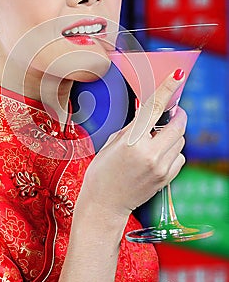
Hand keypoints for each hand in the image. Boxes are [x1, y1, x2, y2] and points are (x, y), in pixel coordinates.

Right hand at [78, 70, 186, 218]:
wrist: (104, 204)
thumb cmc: (102, 173)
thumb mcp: (112, 143)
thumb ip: (133, 126)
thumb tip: (146, 111)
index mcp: (132, 142)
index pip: (154, 108)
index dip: (168, 89)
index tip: (178, 76)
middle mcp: (150, 154)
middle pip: (177, 125)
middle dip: (176, 116)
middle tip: (170, 113)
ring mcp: (160, 169)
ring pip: (180, 141)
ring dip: (172, 135)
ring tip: (155, 140)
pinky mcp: (166, 179)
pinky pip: (179, 157)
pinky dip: (173, 152)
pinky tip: (158, 155)